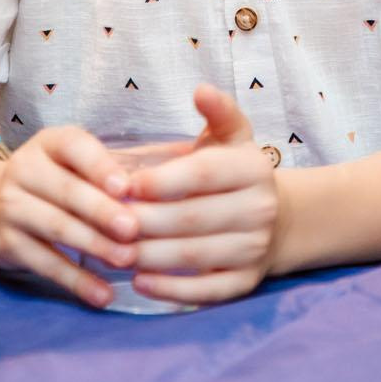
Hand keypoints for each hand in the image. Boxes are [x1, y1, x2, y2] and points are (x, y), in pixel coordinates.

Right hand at [0, 125, 141, 307]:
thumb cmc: (52, 180)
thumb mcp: (73, 161)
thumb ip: (115, 164)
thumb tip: (177, 159)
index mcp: (50, 143)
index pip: (74, 147)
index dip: (99, 166)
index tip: (125, 186)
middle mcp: (25, 169)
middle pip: (67, 191)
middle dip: (101, 211)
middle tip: (133, 230)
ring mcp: (12, 206)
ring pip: (57, 227)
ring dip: (94, 245)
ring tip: (126, 260)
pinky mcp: (8, 244)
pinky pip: (47, 264)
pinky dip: (77, 281)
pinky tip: (102, 295)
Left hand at [123, 84, 279, 307]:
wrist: (275, 219)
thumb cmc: (234, 172)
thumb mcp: (230, 136)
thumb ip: (217, 111)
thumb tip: (201, 89)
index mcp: (253, 168)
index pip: (204, 174)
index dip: (162, 181)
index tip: (124, 185)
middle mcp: (260, 209)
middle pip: (193, 218)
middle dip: (145, 222)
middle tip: (105, 222)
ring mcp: (255, 249)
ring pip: (195, 256)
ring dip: (149, 256)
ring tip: (112, 251)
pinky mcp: (246, 282)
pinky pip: (206, 292)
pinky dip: (171, 291)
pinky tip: (139, 281)